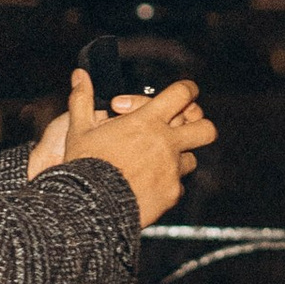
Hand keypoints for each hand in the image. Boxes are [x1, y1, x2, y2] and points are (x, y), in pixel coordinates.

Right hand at [38, 69, 215, 226]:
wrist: (89, 208)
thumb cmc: (84, 166)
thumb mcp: (79, 129)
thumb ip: (82, 99)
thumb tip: (79, 75)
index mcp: (147, 121)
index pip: (182, 94)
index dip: (187, 90)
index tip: (185, 93)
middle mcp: (166, 143)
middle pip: (206, 128)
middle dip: (199, 127)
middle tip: (184, 130)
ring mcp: (171, 170)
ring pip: (192, 159)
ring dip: (178, 159)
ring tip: (156, 163)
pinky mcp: (172, 194)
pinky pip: (179, 186)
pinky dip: (167, 185)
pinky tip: (148, 187)